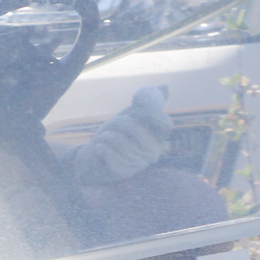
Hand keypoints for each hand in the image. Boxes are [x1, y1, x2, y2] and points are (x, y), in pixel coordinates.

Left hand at [58, 85, 172, 182]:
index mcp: (157, 139)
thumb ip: (144, 104)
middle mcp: (152, 154)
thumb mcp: (129, 116)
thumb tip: (166, 87)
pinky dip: (100, 146)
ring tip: (106, 138)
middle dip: (122, 122)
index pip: (165, 124)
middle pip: (140, 131)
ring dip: (107, 134)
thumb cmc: (114, 135)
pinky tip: (101, 151)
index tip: (136, 107)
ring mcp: (137, 164)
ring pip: (119, 140)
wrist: (94, 158)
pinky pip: (108, 150)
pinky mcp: (121, 172)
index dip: (151, 112)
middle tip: (114, 121)